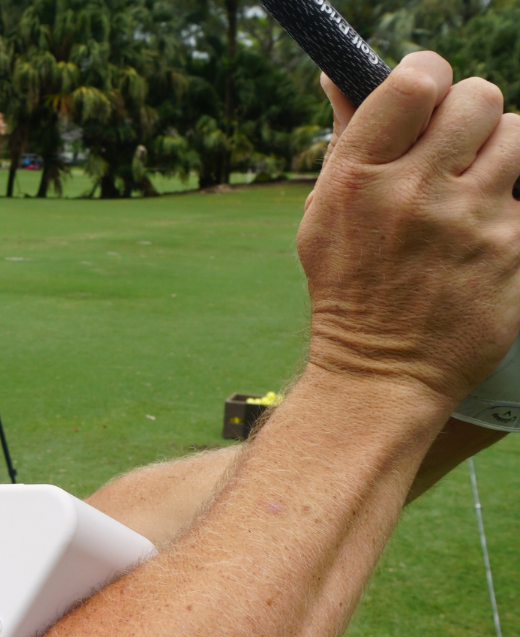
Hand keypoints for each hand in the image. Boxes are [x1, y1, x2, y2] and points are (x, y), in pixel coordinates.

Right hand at [298, 52, 519, 403]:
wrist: (379, 374)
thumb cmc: (347, 289)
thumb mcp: (323, 216)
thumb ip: (346, 139)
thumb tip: (338, 73)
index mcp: (358, 180)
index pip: (418, 79)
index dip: (429, 79)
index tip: (428, 102)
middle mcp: (412, 195)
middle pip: (479, 97)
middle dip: (471, 118)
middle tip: (456, 153)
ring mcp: (468, 223)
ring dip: (501, 157)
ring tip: (476, 194)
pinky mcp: (512, 252)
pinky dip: (513, 210)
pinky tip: (486, 236)